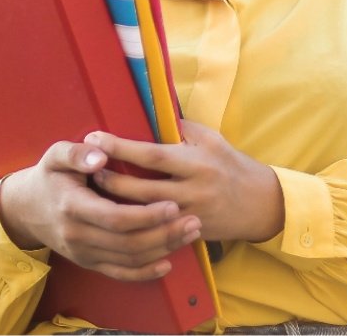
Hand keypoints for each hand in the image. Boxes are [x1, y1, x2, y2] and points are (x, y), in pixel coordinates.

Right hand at [0, 139, 203, 280]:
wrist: (26, 209)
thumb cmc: (49, 177)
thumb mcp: (55, 155)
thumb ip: (77, 153)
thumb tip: (101, 154)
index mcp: (72, 206)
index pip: (115, 218)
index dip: (146, 216)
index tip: (173, 205)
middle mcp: (77, 235)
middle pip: (128, 243)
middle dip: (164, 234)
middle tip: (193, 221)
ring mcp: (83, 253)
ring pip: (129, 259)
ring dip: (163, 249)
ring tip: (190, 234)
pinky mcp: (89, 263)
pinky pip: (120, 273)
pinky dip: (145, 272)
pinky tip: (167, 262)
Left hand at [85, 120, 284, 243]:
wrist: (260, 204)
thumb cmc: (231, 165)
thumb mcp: (211, 139)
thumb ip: (180, 129)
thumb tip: (148, 113)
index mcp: (196, 162)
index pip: (152, 155)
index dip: (121, 147)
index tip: (95, 138)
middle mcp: (193, 190)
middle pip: (142, 189)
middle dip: (110, 179)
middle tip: (86, 168)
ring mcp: (190, 216)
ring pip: (144, 214)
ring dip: (116, 203)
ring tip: (93, 192)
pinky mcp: (188, 234)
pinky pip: (155, 232)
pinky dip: (133, 224)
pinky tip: (114, 217)